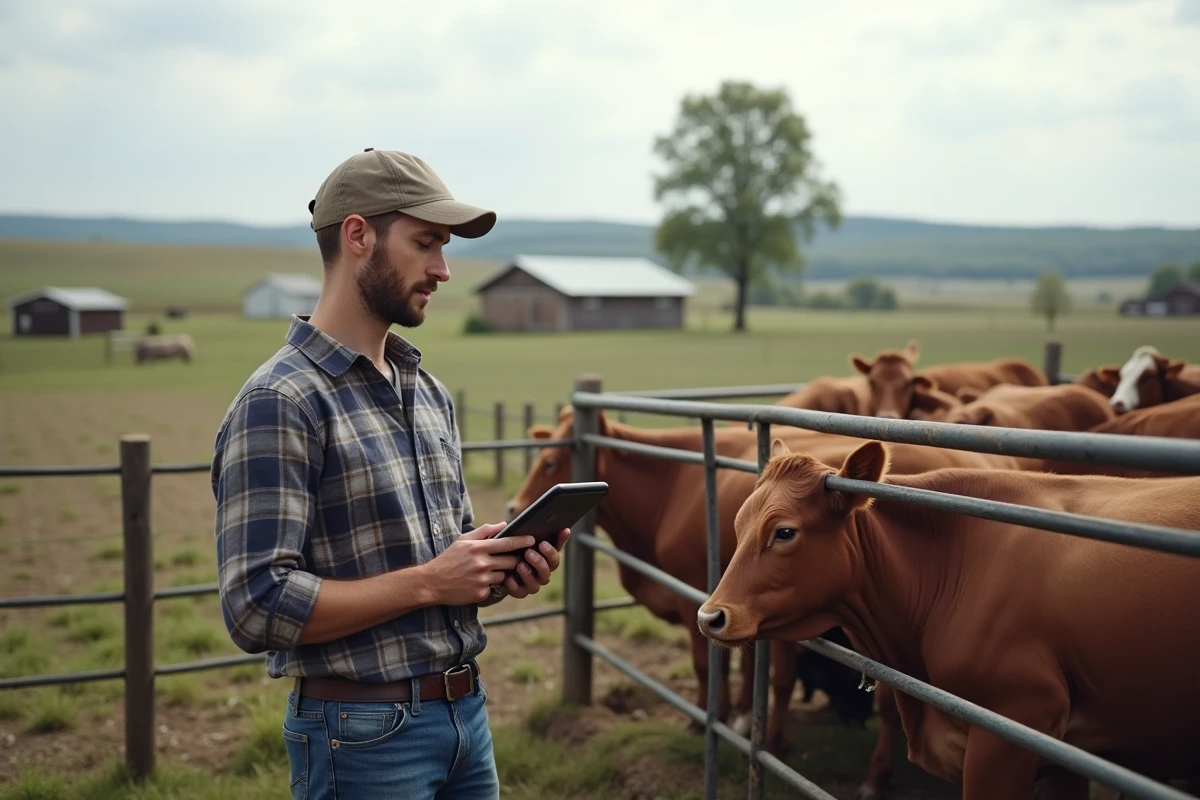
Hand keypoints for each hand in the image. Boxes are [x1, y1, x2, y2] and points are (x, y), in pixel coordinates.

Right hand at [422, 523, 536, 605]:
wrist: (431, 582)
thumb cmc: (448, 559)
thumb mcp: (463, 540)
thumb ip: (484, 531)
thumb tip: (503, 524)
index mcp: (478, 548)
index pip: (507, 543)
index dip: (522, 541)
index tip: (532, 540)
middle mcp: (482, 563)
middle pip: (511, 561)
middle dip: (513, 560)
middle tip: (512, 559)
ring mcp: (482, 579)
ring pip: (504, 575)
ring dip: (500, 573)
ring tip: (487, 572)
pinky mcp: (481, 593)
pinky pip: (494, 588)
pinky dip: (490, 585)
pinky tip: (477, 582)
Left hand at [497, 528, 569, 599]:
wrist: (500, 564)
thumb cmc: (518, 550)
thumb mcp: (528, 541)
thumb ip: (546, 535)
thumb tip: (564, 529)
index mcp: (546, 562)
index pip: (555, 559)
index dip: (551, 552)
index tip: (543, 543)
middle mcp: (541, 575)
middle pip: (547, 572)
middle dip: (539, 562)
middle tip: (528, 552)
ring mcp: (531, 584)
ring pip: (535, 585)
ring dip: (528, 574)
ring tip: (519, 564)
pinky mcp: (519, 592)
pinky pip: (520, 592)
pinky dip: (514, 585)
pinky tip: (508, 577)